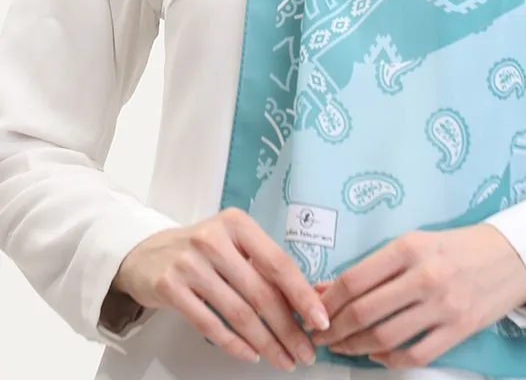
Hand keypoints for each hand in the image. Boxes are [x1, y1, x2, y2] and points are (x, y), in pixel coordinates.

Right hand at [109, 207, 329, 369]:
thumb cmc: (201, 251)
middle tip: (305, 352)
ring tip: (283, 359)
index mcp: (237, 224)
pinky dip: (234, 344)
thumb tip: (304, 303)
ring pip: (238, 312)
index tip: (320, 321)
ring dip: (266, 342)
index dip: (302, 295)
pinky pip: (209, 324)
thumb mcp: (232, 244)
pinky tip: (251, 355)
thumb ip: (262, 265)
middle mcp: (214, 240)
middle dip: (288, 328)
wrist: (146, 254)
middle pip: (260, 293)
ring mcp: (190, 263)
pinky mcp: (170, 287)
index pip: (278, 263)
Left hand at [312, 225, 525, 368]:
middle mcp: (424, 276)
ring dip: (356, 346)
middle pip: (364, 311)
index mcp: (409, 247)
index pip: (355, 279)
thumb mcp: (416, 242)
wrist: (512, 254)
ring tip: (342, 347)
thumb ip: (376, 265)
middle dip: (334, 329)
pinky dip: (389, 359)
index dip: (327, 301)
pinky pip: (415, 354)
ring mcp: (443, 305)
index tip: (313, 310)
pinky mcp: (459, 329)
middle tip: (320, 336)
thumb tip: (330, 286)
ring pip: (385, 336)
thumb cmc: (458, 245)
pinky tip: (378, 355)